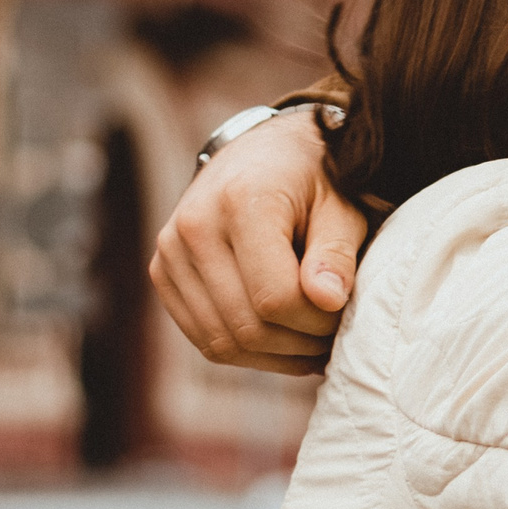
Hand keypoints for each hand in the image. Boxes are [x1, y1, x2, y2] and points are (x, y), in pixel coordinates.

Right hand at [150, 108, 367, 373]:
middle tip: (334, 337)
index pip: (276, 297)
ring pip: (222, 341)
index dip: (318, 322)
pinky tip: (283, 341)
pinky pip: (204, 338)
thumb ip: (337, 252)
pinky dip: (247, 352)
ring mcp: (170, 252)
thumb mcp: (341, 205)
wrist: (261, 153)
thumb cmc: (312, 179)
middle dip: (299, 344)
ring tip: (313, 342)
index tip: (344, 314)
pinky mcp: (163, 273)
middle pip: (247, 325)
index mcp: (241, 200)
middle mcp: (194, 226)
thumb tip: (328, 300)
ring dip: (275, 356)